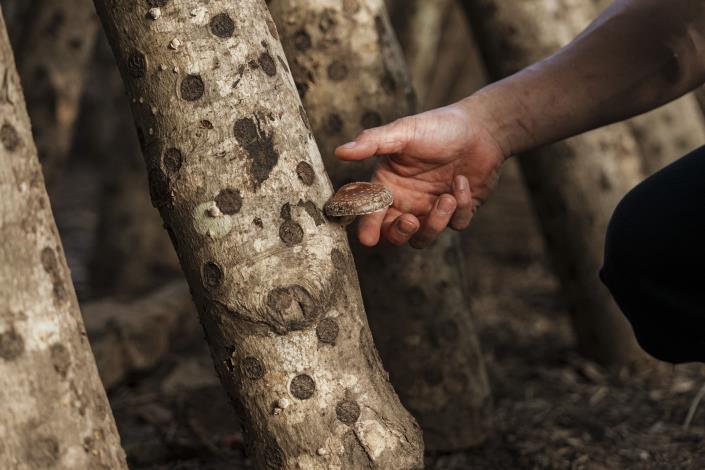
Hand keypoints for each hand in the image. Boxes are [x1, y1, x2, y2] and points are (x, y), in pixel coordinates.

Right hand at [335, 101, 506, 247]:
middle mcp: (407, 201)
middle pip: (394, 235)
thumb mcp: (404, 132)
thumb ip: (372, 143)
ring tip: (447, 197)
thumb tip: (340, 151)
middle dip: (400, 233)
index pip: (371, 213)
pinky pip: (456, 224)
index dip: (368, 228)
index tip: (368, 238)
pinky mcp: (458, 211)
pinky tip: (463, 181)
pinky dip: (461, 206)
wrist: (481, 127)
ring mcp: (432, 208)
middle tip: (410, 221)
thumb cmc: (438, 126)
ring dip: (435, 222)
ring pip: (424, 237)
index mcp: (388, 185)